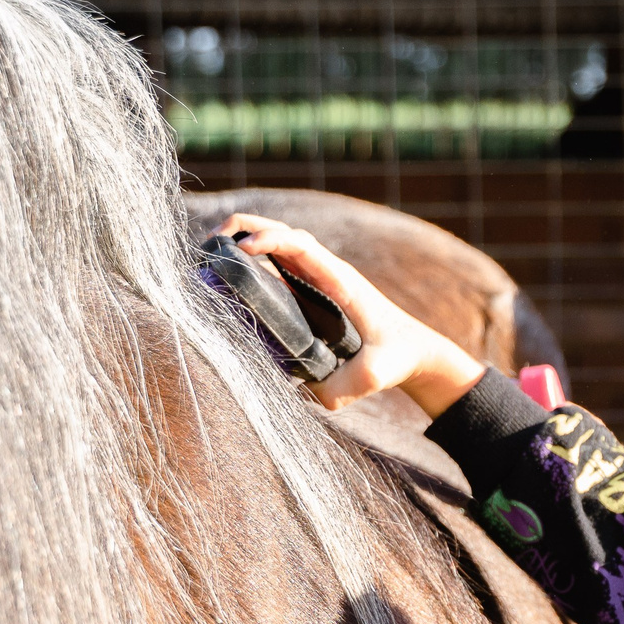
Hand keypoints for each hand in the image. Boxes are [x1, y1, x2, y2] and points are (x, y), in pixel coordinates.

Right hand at [216, 214, 487, 417]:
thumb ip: (346, 387)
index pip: (302, 245)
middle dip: (244, 228)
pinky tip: (228, 274)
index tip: (242, 249)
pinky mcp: (311, 289)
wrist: (414, 350)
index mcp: (340, 281)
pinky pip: (278, 264)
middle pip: (282, 232)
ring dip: (243, 238)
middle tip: (209, 243)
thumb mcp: (376, 375)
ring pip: (277, 243)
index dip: (270, 239)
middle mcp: (327, 271)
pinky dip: (250, 260)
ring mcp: (318, 277)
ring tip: (208, 254)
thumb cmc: (397, 357)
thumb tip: (308, 395)